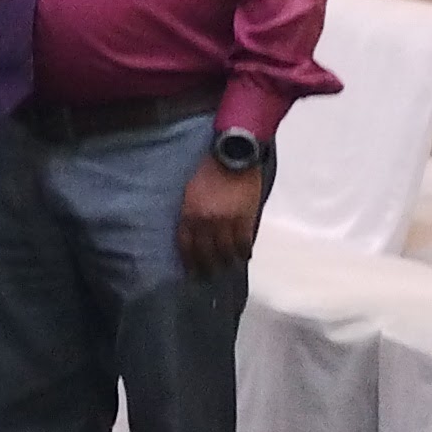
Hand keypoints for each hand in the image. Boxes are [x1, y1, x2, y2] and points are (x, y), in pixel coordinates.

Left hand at [177, 152, 265, 274]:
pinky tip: (244, 256)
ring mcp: (227, 221)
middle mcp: (206, 221)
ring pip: (226, 250)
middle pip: (206, 252)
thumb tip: (194, 232)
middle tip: (208, 276)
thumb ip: (190, 212)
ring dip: (226, 262)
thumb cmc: (208, 169)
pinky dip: (244, 251)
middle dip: (207, 267)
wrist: (233, 155)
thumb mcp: (190, 191)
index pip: (186, 245)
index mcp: (189, 213)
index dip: (189, 261)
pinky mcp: (245, 217)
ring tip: (227, 268)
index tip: (191, 271)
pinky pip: (244, 241)